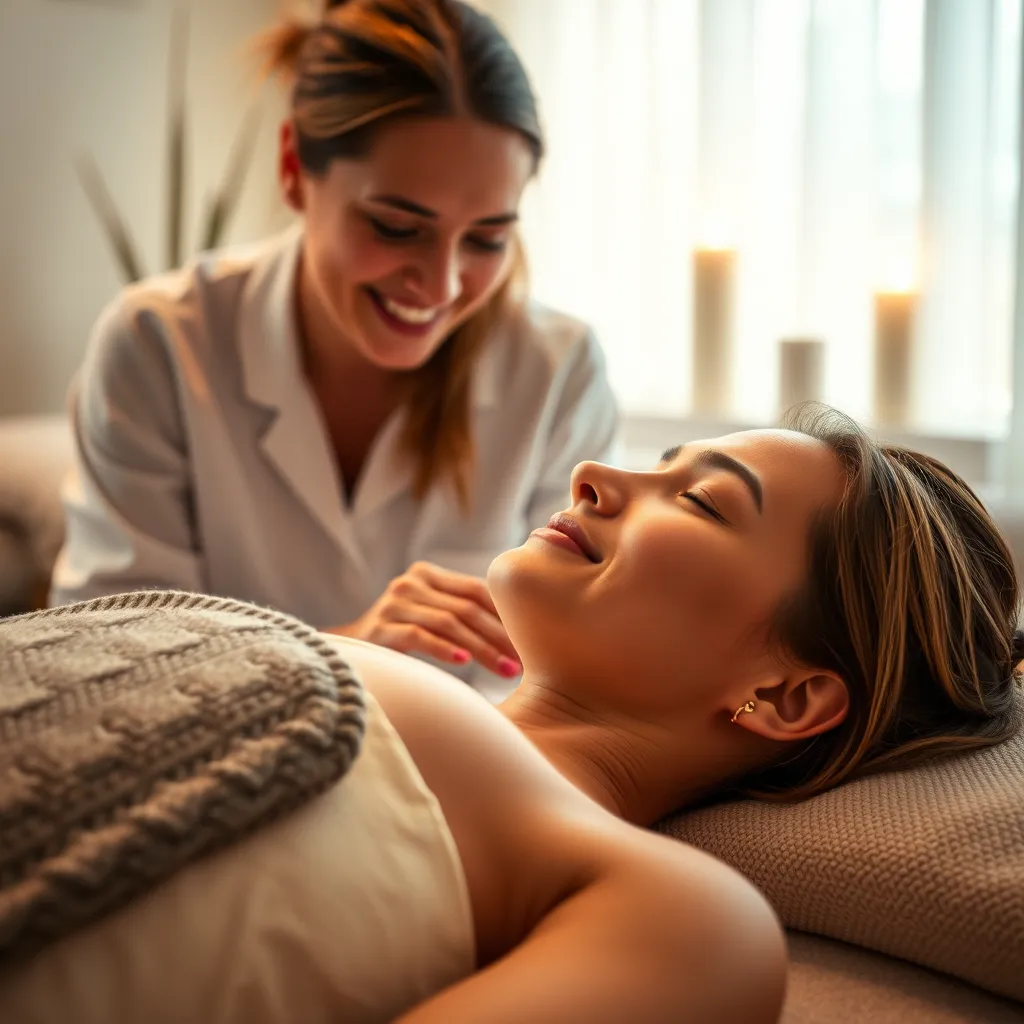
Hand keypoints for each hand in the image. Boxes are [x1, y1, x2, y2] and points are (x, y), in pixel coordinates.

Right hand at [333, 562, 521, 677]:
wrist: (346, 649)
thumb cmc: (400, 634)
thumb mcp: (430, 613)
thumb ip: (461, 611)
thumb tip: (516, 631)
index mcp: (428, 574)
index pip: (476, 590)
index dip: (504, 615)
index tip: (528, 640)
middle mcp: (411, 582)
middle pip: (466, 608)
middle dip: (499, 636)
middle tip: (522, 661)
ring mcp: (393, 603)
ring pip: (448, 623)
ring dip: (482, 649)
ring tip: (505, 669)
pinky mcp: (380, 627)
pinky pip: (419, 636)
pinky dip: (444, 648)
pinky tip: (463, 661)